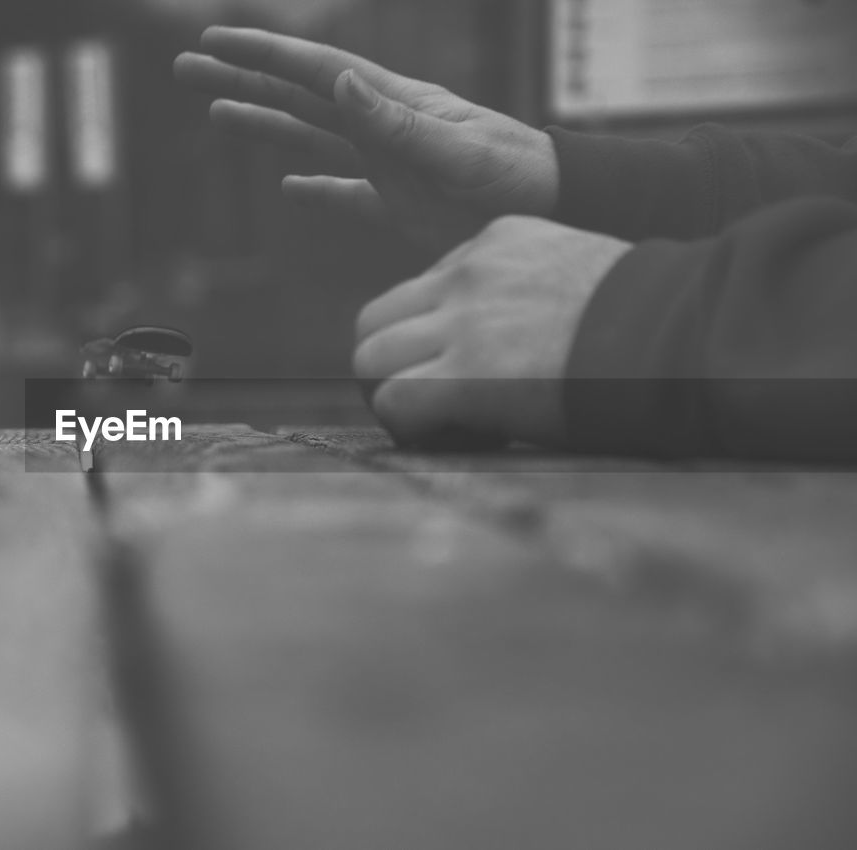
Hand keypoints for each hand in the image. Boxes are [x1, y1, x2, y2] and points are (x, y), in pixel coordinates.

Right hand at [174, 27, 558, 243]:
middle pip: (298, 97)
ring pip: (310, 139)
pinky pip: (345, 195)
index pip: (315, 73)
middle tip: (189, 65)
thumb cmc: (516, 176)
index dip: (263, 55)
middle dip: (244, 79)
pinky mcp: (397, 202)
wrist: (551, 210)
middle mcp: (382, 125)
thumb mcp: (458, 151)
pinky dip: (316, 191)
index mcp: (392, 104)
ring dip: (264, 125)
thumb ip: (398, 123)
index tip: (216, 40)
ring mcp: (387, 163)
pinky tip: (290, 187)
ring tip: (219, 110)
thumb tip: (342, 81)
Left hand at [353, 217, 630, 447]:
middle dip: (389, 365)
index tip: (463, 369)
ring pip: (370, 357)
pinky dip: (411, 427)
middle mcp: (468, 272)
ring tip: (436, 422)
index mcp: (496, 243)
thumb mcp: (575, 273)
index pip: (420, 290)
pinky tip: (455, 435)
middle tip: (425, 401)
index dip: (428, 339)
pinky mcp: (467, 372)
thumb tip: (511, 339)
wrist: (684, 335)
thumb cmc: (651, 319)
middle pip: (375, 319)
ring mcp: (462, 320)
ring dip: (393, 395)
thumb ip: (526, 291)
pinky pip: (395, 401)